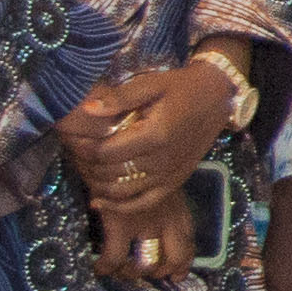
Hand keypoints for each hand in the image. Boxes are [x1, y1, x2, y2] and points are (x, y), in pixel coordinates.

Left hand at [64, 55, 239, 223]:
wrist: (218, 97)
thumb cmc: (181, 87)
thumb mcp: (151, 84)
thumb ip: (119, 98)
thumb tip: (87, 109)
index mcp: (155, 134)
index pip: (106, 152)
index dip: (83, 149)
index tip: (73, 140)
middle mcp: (163, 160)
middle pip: (111, 173)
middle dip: (87, 166)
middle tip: (75, 154)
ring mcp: (170, 174)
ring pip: (123, 191)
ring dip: (99, 185)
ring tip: (86, 171)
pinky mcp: (176, 181)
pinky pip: (144, 202)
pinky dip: (120, 206)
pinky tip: (100, 202)